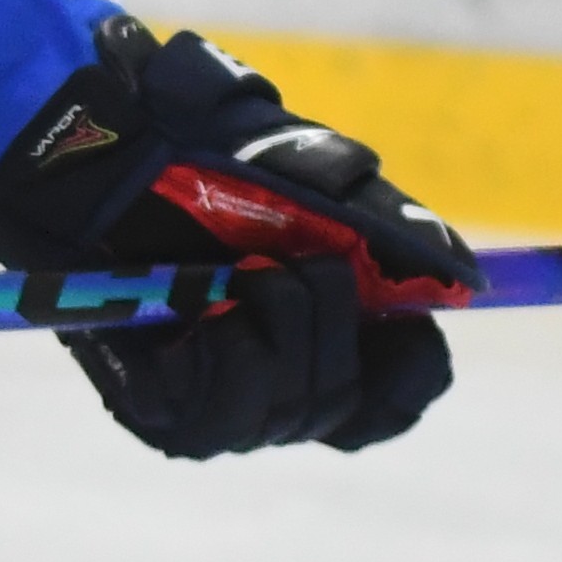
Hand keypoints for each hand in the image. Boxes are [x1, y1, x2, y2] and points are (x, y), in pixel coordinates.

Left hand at [0, 15, 482, 457]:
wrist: (98, 144)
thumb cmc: (198, 154)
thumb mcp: (310, 180)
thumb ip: (385, 233)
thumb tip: (462, 277)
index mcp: (315, 333)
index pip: (387, 402)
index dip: (409, 377)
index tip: (412, 330)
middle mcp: (267, 376)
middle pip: (342, 406)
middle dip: (334, 323)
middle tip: (293, 260)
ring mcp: (209, 397)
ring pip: (287, 412)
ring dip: (281, 330)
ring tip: (242, 273)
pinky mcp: (151, 404)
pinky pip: (218, 417)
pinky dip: (226, 353)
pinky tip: (201, 311)